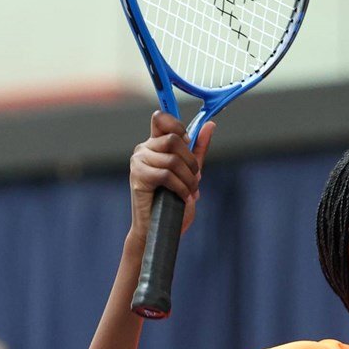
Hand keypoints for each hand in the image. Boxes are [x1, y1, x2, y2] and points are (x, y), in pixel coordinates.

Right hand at [129, 111, 215, 241]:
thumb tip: (210, 124)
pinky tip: (183, 198)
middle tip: (194, 179)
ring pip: (172, 159)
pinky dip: (181, 188)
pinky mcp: (138, 177)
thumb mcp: (191, 172)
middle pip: (173, 140)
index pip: (161, 118)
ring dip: (188, 179)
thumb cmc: (172, 202)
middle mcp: (143, 149)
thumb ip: (198, 149)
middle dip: (190, 162)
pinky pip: (166, 175)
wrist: (159, 229)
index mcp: (155, 144)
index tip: (188, 143)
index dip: (178, 126)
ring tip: (189, 192)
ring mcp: (138, 162)